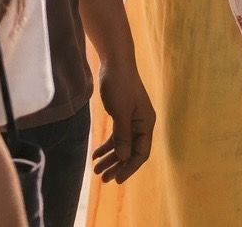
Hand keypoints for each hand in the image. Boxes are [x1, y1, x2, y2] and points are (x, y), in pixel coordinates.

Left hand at [91, 58, 155, 182]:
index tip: (117, 180)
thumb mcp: (120, 112)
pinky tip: (95, 154)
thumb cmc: (120, 85)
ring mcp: (132, 119)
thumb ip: (123, 136)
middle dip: (117, 166)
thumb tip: (124, 157)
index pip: (141, 152)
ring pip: (122, 144)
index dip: (130, 167)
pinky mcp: (122, 114)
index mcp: (146, 123)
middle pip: (131, 151)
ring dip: (110, 157)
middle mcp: (141, 123)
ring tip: (96, 170)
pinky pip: (116, 135)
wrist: (115, 62)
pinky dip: (107, 145)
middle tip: (102, 179)